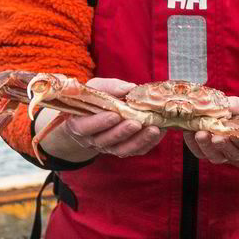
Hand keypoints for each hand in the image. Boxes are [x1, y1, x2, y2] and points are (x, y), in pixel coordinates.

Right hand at [36, 78, 165, 161]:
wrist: (94, 118)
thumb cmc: (93, 101)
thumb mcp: (95, 88)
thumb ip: (109, 87)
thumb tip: (129, 88)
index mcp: (79, 124)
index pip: (85, 127)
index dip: (99, 123)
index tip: (114, 115)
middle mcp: (92, 140)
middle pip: (106, 140)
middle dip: (123, 132)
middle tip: (137, 123)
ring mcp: (108, 148)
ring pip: (122, 149)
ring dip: (139, 140)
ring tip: (153, 129)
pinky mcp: (123, 150)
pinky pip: (135, 151)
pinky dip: (148, 143)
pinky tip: (159, 132)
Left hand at [183, 96, 238, 165]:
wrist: (236, 117)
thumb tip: (226, 104)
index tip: (234, 134)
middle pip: (233, 154)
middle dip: (223, 145)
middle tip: (216, 137)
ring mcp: (224, 156)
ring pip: (216, 156)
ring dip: (207, 146)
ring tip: (200, 134)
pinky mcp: (209, 153)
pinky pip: (200, 152)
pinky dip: (193, 144)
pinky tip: (189, 132)